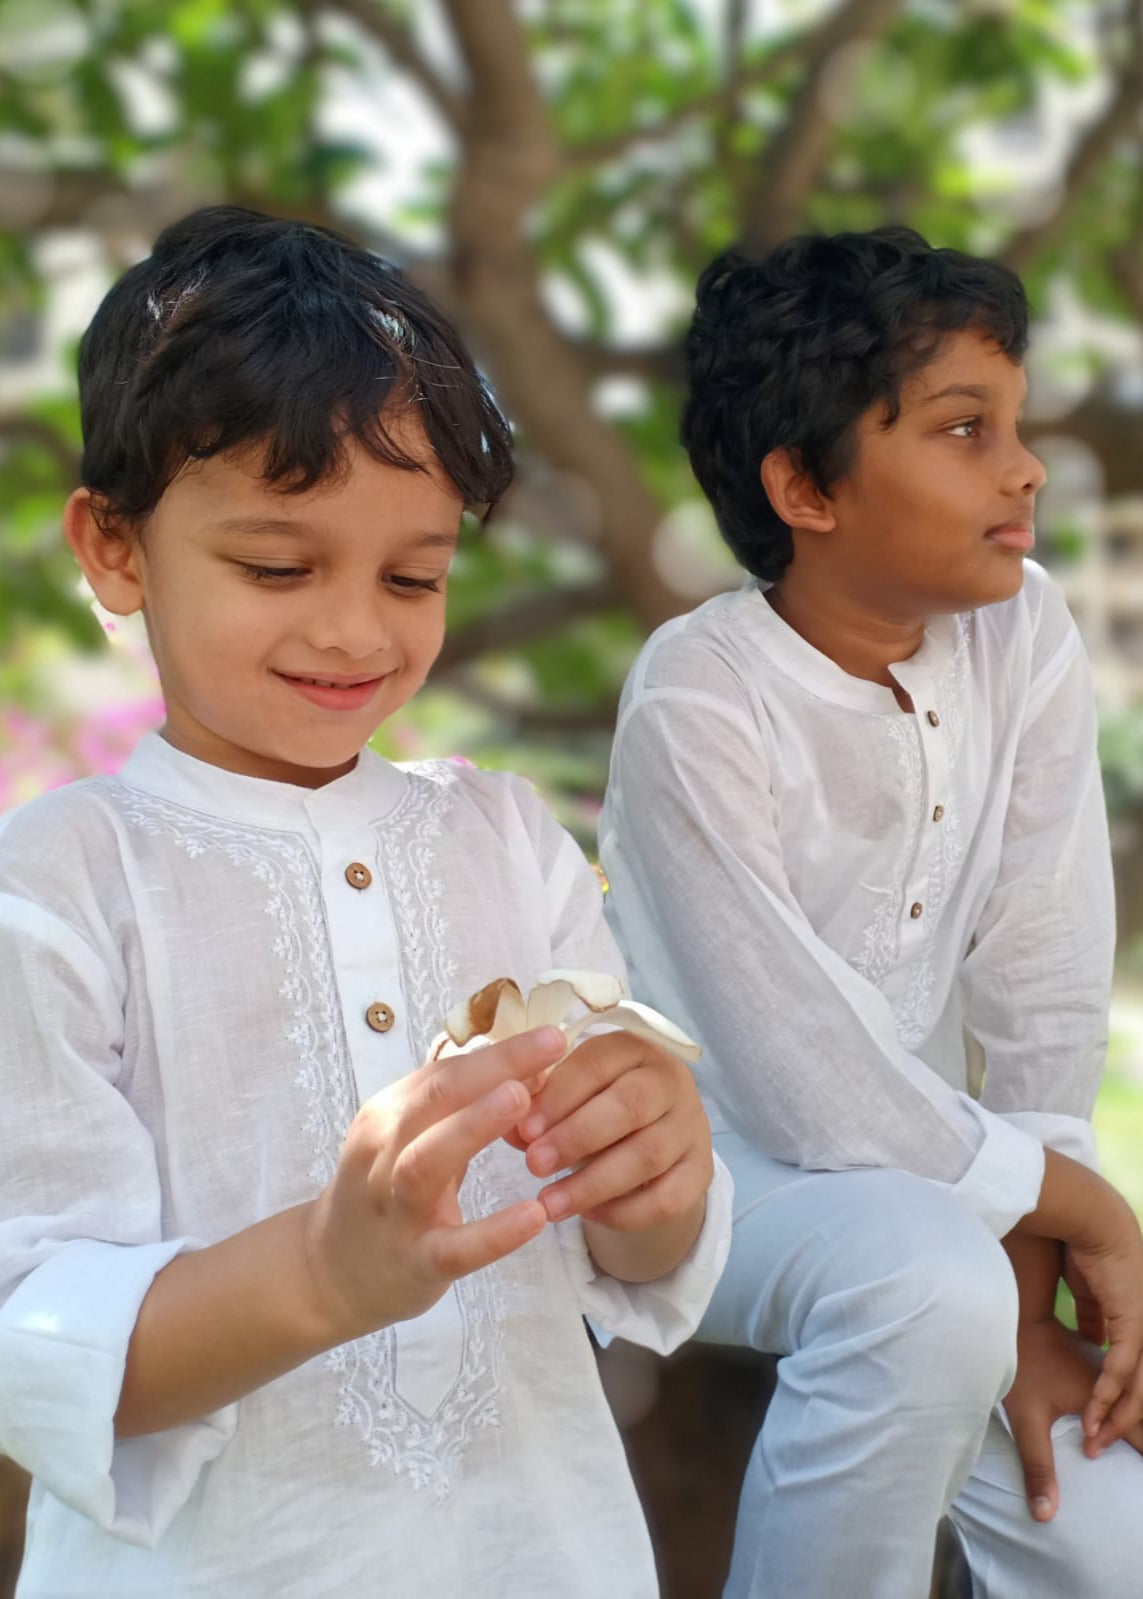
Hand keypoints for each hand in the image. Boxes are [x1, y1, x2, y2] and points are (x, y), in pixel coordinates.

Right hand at [302, 1025, 565, 1342]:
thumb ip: (461, 1109)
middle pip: (434, 1098)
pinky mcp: (416, 1262)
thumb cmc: (385, 1194)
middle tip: (551, 1044)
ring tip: (525, 1101)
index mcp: (387, 1117)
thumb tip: (531, 1071)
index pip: (445, 1072)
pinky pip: (455, 1247)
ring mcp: (396, 1210)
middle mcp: (383, 1154)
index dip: (499, 1052)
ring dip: (474, 1126)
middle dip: (494, 1066)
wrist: (329, 1274)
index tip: (551, 1036)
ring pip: (427, 1161)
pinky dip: (495, 1232)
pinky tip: (535, 1215)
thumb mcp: (410, 1140)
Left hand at [514, 1029, 712, 1247]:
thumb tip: (508, 1125)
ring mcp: (692, 1125)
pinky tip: (588, 1216)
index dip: (559, 1095)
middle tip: (534, 1165)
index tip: (523, 1128)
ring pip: (648, 1155)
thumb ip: (538, 1105)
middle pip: (630, 1105)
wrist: (645, 1139)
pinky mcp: (702, 1171)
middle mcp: (670, 1080)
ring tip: (549, 1203)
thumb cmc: (592, 1105)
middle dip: (577, 1137)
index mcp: (633, 1047)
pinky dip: (625, 1212)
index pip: (598, 1062)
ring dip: (593, 1183)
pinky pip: (668, 1198)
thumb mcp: (566, 1094)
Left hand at [1004, 1317, 1142, 1522]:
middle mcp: (1115, 1379)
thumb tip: (1045, 1516)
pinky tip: (1121, 1429)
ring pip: (1138, 1396)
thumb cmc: (1018, 1366)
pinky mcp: (1098, 1362)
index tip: (1140, 1479)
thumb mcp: (1026, 1419)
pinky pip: (1127, 1386)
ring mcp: (1109, 1367)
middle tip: (1139, 1460)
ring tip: (1135, 1449)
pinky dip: (1130, 1407)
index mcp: (1106, 1395)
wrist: (1009, 1316)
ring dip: (1137, 1424)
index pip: (1142, 1435)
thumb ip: (1038, 1466)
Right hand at [1066, 1206, 1142, 1453]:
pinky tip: (1095, 1411)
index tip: (1098, 1425)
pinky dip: (1109, 1393)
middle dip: (1121, 1422)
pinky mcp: (1134, 1322)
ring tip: (1094, 1438)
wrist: (1089, 1222)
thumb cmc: (1085, 1251)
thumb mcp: (1088, 1296)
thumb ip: (1093, 1318)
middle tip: (1097, 1444)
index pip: (1137, 1376)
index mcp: (1138, 1325)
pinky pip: (1122, 1368)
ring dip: (1115, 1416)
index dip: (1120, 1403)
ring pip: (1138, 1388)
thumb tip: (1090, 1337)